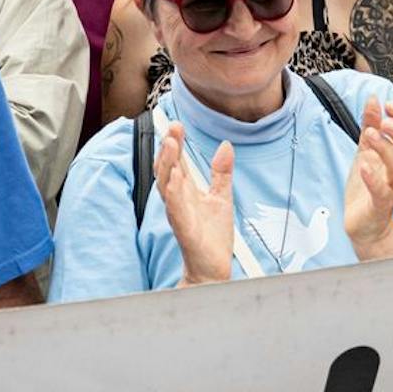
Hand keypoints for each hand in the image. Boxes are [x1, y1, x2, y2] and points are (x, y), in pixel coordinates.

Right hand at [155, 122, 233, 284]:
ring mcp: (179, 213)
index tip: (177, 124)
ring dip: (167, 164)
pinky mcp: (184, 229)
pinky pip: (175, 209)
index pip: (177, 161)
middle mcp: (179, 199)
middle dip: (168, 148)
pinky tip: (175, 178)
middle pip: (167, 169)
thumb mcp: (222, 196)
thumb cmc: (213, 235)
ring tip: (170, 144)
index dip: (175, 142)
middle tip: (172, 128)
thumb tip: (225, 145)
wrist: (213, 267)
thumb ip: (221, 172)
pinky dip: (174, 193)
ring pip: (166, 185)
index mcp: (186, 190)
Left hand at [342, 97, 392, 255]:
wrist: (363, 224)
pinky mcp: (379, 205)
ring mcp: (392, 189)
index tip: (389, 105)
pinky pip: (382, 192)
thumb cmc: (368, 185)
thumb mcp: (366, 149)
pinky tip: (364, 164)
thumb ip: (370, 125)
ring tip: (369, 135)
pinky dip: (373, 178)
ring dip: (386, 148)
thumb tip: (374, 98)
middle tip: (384, 120)